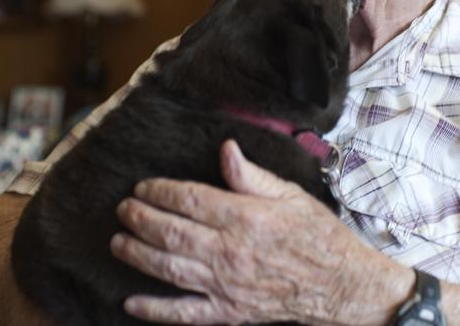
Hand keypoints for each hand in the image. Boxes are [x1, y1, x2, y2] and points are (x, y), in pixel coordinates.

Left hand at [110, 139, 414, 324]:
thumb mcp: (290, 195)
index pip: (190, 199)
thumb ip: (251, 176)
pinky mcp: (229, 312)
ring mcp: (227, 285)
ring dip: (137, 255)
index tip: (143, 186)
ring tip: (118, 242)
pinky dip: (155, 310)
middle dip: (140, 219)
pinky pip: (184, 313)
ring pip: (170, 269)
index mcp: (245, 217)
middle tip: (122, 209)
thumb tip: (226, 149)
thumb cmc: (318, 236)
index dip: (160, 191)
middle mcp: (230, 251)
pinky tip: (131, 303)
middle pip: (171, 233)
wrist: (342, 286)